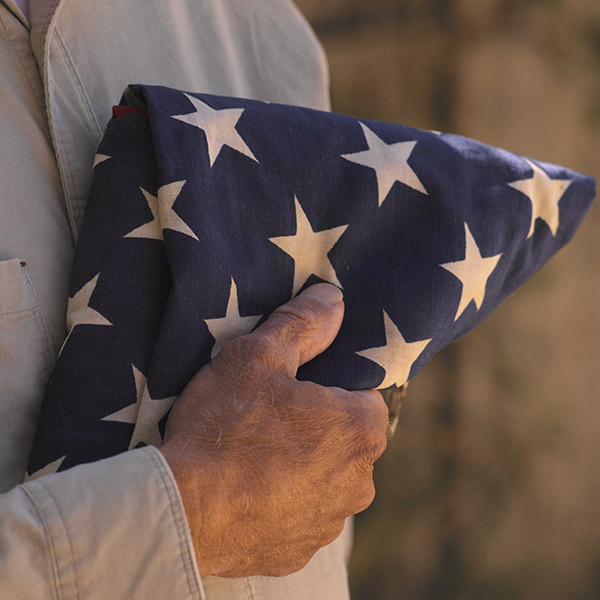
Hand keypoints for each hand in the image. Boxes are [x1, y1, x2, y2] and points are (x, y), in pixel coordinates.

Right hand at [159, 283, 387, 577]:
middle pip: (344, 440)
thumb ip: (302, 324)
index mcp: (359, 429)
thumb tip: (333, 299)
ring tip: (251, 456)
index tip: (294, 389)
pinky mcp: (299, 550)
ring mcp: (329, 522)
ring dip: (299, 467)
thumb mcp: (257, 356)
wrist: (181, 510)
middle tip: (266, 419)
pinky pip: (298, 515)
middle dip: (315, 427)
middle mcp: (359, 482)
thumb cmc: (224, 426)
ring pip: (323, 479)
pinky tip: (244, 490)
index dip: (328, 388)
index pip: (362, 396)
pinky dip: (279, 502)